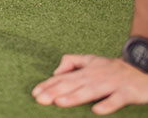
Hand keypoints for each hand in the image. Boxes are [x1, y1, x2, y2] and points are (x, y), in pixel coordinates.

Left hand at [32, 54, 147, 113]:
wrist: (143, 66)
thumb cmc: (114, 67)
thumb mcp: (91, 60)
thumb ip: (72, 62)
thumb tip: (55, 71)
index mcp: (86, 71)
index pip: (63, 78)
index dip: (48, 85)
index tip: (34, 93)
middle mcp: (95, 77)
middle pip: (72, 85)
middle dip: (55, 92)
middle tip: (40, 99)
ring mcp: (111, 85)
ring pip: (90, 92)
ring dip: (74, 97)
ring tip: (59, 102)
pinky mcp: (126, 92)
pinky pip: (116, 100)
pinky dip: (107, 104)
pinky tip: (96, 110)